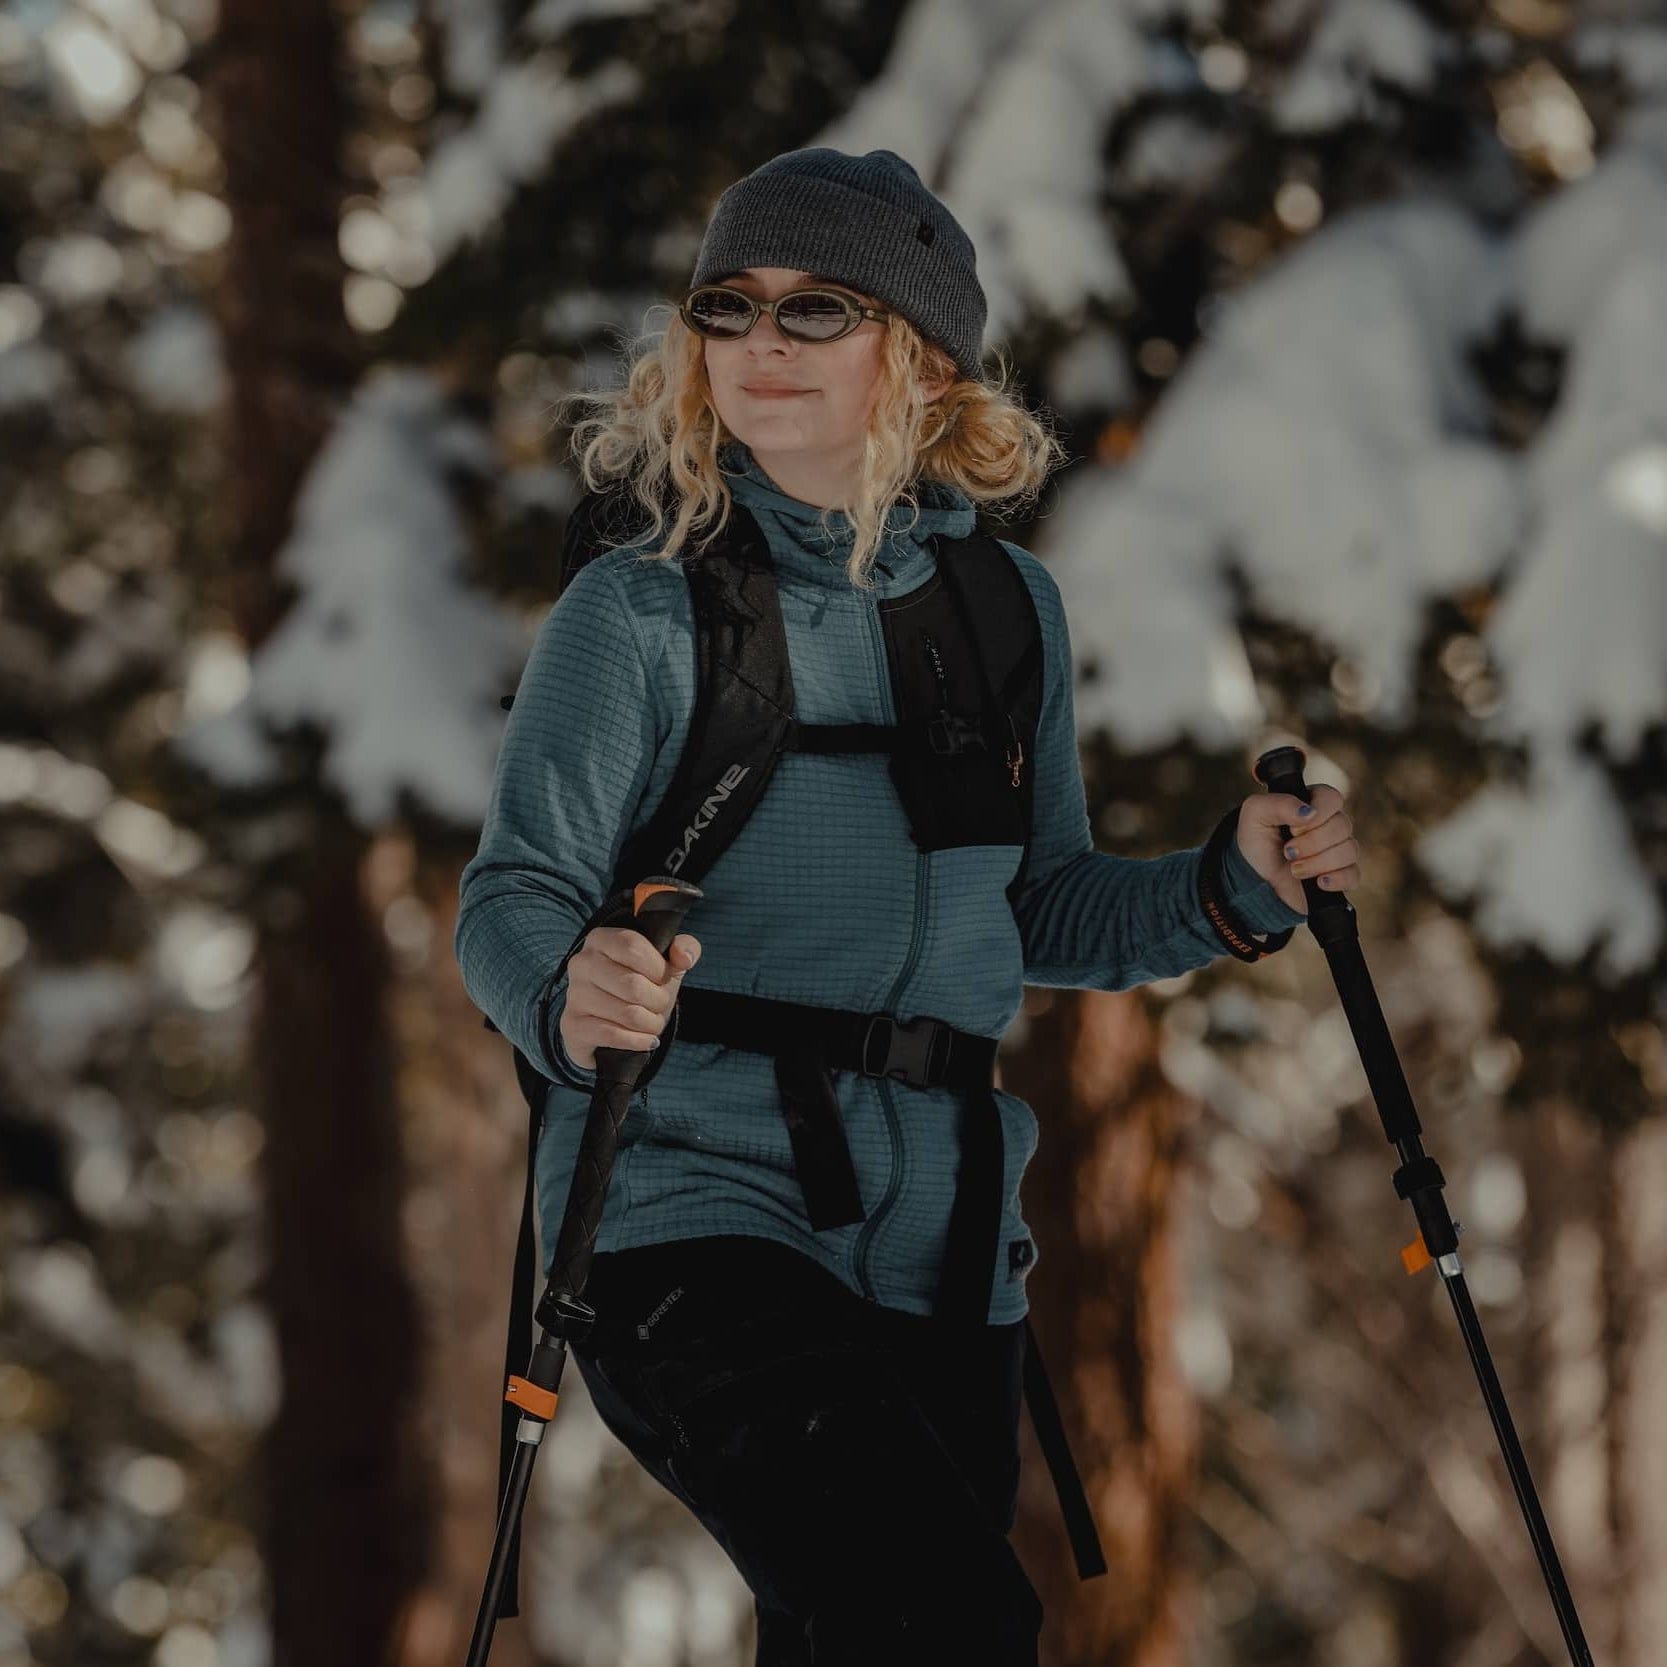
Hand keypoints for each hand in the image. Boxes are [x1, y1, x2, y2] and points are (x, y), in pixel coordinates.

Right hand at [558, 927, 700, 1068]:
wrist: (610, 1024)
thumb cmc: (640, 985)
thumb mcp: (665, 964)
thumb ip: (684, 949)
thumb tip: (683, 957)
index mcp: (600, 939)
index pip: (633, 947)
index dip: (657, 967)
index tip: (663, 978)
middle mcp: (581, 963)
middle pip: (633, 985)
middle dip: (658, 1001)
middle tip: (659, 1005)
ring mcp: (574, 995)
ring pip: (627, 1014)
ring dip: (651, 1023)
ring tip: (651, 1022)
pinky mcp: (573, 1025)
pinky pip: (613, 1035)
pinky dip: (639, 1041)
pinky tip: (646, 1040)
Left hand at [1234, 783, 1356, 915]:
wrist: (1254, 881)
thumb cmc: (1255, 844)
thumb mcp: (1255, 815)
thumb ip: (1279, 803)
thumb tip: (1309, 812)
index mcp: (1312, 805)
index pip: (1332, 797)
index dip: (1318, 812)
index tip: (1293, 828)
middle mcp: (1329, 826)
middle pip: (1342, 825)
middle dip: (1312, 842)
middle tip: (1288, 851)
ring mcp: (1338, 851)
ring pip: (1349, 850)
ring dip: (1318, 862)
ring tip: (1294, 870)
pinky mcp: (1341, 876)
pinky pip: (1353, 875)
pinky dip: (1336, 879)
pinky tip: (1318, 882)